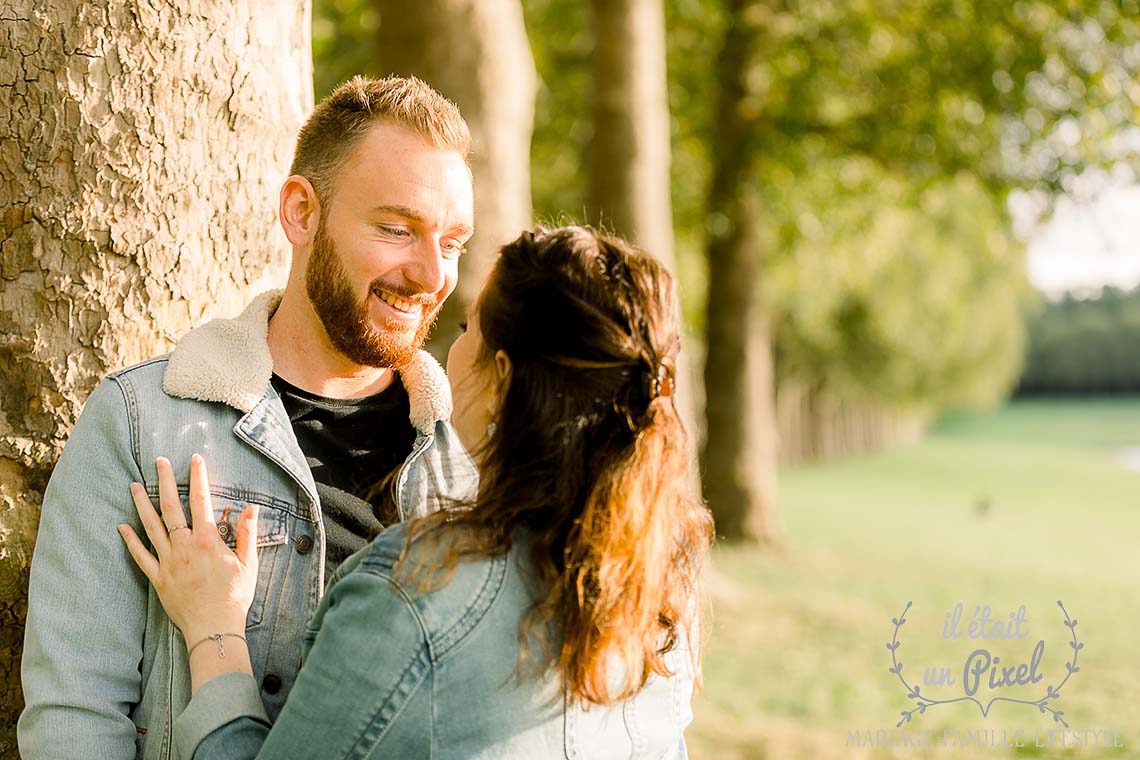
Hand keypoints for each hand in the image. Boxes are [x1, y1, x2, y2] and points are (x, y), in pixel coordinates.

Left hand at [118, 454, 258, 645]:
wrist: (214, 627)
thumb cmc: (234, 596)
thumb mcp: (249, 563)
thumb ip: (248, 534)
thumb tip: (251, 508)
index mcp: (208, 540)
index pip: (201, 500)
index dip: (198, 477)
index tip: (194, 459)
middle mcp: (184, 546)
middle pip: (171, 507)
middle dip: (164, 482)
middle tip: (159, 462)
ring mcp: (168, 561)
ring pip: (151, 526)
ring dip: (141, 504)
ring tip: (133, 485)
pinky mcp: (158, 578)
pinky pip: (140, 556)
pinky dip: (130, 540)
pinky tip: (122, 526)